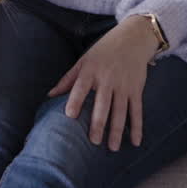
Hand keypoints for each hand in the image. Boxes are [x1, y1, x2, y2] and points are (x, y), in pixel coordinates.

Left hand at [47, 15, 161, 150]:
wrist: (133, 39)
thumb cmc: (103, 51)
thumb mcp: (84, 60)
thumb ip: (68, 79)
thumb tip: (49, 96)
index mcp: (91, 70)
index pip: (81, 87)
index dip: (75, 100)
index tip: (69, 115)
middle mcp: (108, 79)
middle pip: (103, 104)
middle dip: (99, 123)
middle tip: (94, 141)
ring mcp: (123, 85)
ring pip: (121, 111)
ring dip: (117, 130)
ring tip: (113, 148)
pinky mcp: (136, 89)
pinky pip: (137, 111)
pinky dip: (137, 127)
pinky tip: (135, 142)